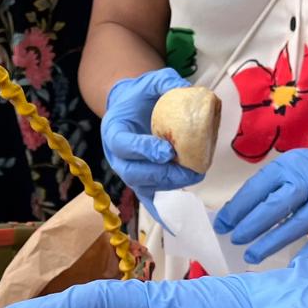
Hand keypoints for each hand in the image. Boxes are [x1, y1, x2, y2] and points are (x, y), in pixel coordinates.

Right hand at [101, 68, 206, 220]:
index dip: (144, 150)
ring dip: (169, 185)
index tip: (167, 151)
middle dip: (163, 174)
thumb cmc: (140, 96)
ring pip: (144, 187)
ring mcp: (128, 172)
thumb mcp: (150, 81)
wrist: (129, 107)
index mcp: (114, 131)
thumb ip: (166, 82)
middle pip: (135, 173)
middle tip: (189, 170)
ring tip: (194, 177)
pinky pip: (148, 200)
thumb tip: (190, 90)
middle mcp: (117, 157)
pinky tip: (175, 225)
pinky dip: (160, 213)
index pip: (125, 145)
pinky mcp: (140, 182)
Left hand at [214, 128, 307, 265]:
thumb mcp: (284, 170)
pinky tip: (290, 264)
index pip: (259, 188)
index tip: (222, 225)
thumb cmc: (307, 174)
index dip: (238, 208)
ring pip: (299, 223)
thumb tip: (230, 216)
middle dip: (254, 225)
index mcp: (288, 167)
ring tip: (252, 256)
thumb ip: (261, 190)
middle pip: (279, 206)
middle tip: (236, 240)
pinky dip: (307, 252)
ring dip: (274, 242)